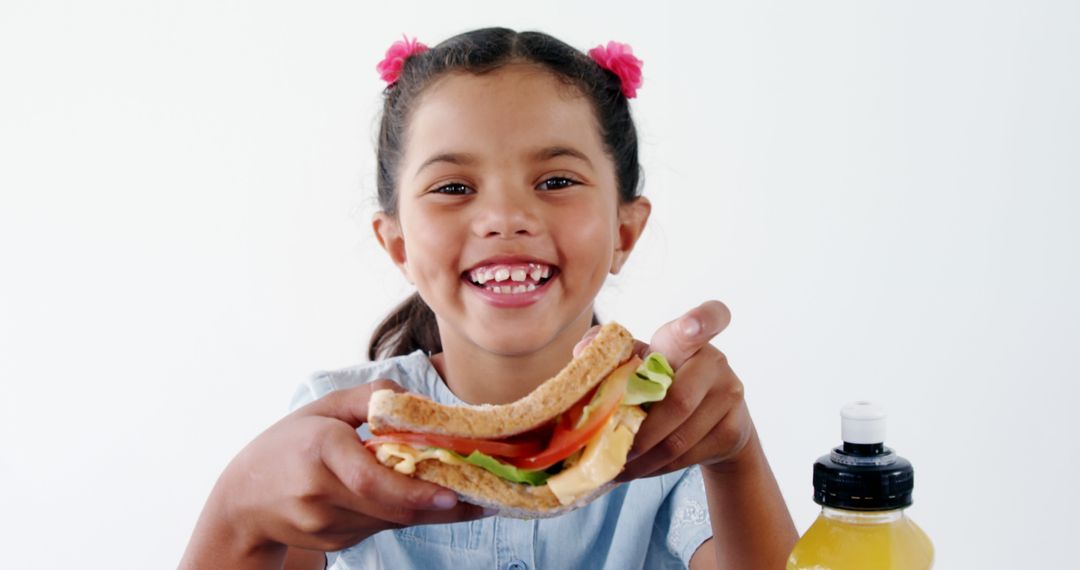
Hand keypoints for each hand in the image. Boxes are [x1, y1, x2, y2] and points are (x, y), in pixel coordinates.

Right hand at [194, 380, 488, 556]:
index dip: (412, 491)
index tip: (450, 494)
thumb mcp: (323, 408)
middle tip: (484, 495)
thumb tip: (413, 400)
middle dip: (439, 504)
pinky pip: (378, 527)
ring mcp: (323, 524)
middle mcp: (319, 493)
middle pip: (390, 506)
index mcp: (318, 450)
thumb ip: (370, 398)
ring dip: (425, 508)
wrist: (242, 500)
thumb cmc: (288, 444)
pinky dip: (400, 513)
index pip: (370, 480)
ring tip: (463, 493)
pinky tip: (414, 499)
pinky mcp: (332, 542)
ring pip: (390, 520)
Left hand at [575, 301, 750, 480]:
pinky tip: (639, 469)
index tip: (690, 327)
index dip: (701, 320)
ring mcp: (730, 397)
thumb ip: (612, 353)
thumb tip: (582, 350)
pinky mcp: (733, 431)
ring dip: (642, 458)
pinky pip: (687, 457)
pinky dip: (656, 468)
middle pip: (677, 402)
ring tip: (616, 468)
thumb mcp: (641, 362)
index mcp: (689, 340)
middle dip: (639, 433)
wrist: (719, 423)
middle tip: (611, 450)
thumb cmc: (668, 383)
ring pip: (679, 438)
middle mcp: (715, 363)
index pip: (709, 317)